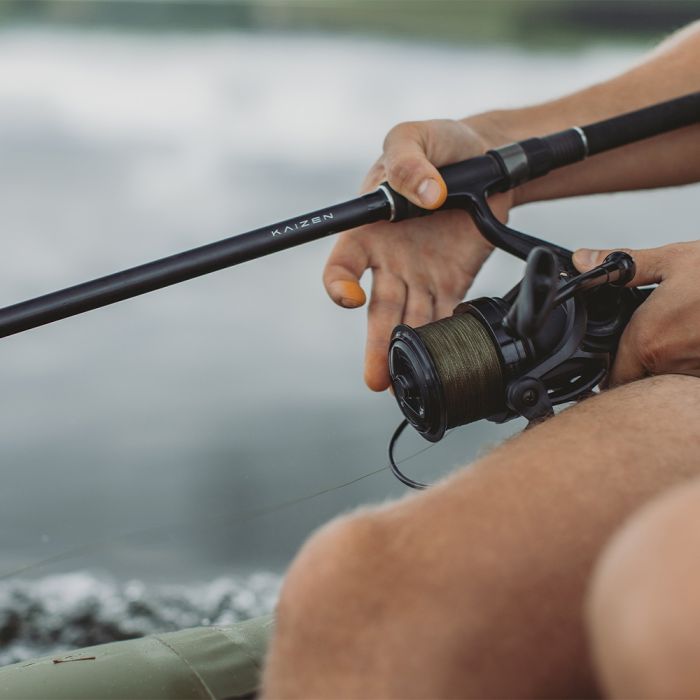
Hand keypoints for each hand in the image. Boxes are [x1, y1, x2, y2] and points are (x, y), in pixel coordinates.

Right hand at [323, 118, 514, 390]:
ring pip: (411, 321)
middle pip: (377, 310)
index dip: (337, 284)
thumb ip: (408, 158)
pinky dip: (446, 337)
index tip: (351, 297)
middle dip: (375, 345)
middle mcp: (390, 261)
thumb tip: (425, 195)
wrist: (486, 156)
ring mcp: (422, 275)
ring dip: (408, 353)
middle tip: (376, 379)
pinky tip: (444, 358)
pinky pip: (447, 314)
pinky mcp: (455, 281)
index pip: (340, 265)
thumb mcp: (415, 135)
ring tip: (407, 385)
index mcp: (369, 229)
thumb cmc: (440, 143)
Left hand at [573, 241, 699, 385]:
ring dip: (668, 366)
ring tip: (683, 333)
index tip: (611, 359)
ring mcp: (695, 373)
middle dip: (638, 369)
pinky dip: (691, 363)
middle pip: (639, 382)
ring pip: (668, 382)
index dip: (608, 370)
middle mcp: (669, 365)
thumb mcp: (671, 260)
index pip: (611, 378)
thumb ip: (620, 266)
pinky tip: (697, 337)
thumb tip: (583, 260)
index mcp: (647, 341)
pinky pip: (691, 378)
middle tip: (651, 340)